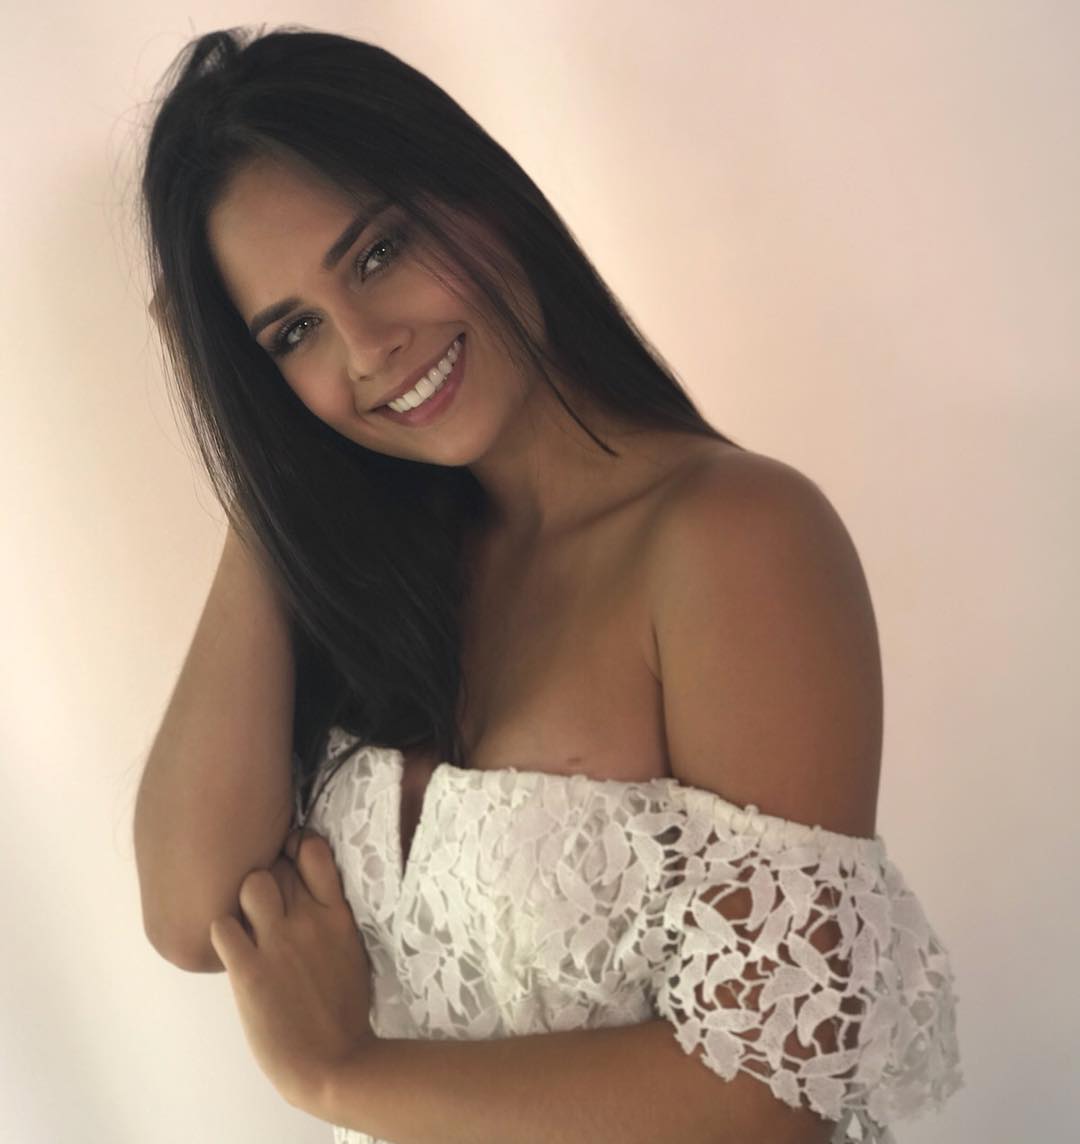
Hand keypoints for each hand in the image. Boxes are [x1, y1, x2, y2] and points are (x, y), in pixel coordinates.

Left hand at [209, 829, 375, 1112]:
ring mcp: (279, 943)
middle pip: (276, 862)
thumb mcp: (350, 948)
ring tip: (245, 922)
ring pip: (250, 884)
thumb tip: (309, 889)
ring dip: (242, 899)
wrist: (333, 1062)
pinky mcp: (250, 971)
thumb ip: (331, 915)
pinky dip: (222, 933)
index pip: (313, 849)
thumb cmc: (344, 1010)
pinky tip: (231, 950)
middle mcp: (309, 919)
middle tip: (261, 898)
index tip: (286, 861)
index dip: (294, 847)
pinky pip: (221, 927)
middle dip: (266, 872)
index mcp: (338, 913)